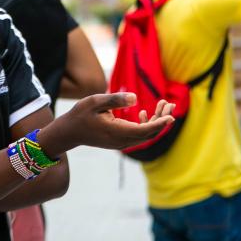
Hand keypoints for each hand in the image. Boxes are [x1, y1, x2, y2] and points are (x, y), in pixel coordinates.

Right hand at [42, 93, 174, 154]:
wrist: (69, 132)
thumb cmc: (80, 114)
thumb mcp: (95, 102)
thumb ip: (115, 99)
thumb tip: (135, 98)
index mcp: (117, 131)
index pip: (144, 130)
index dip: (159, 123)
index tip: (171, 116)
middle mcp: (122, 141)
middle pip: (148, 133)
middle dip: (161, 119)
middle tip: (169, 104)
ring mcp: (121, 143)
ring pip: (145, 134)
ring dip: (156, 121)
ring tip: (163, 105)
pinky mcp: (120, 141)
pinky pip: (138, 135)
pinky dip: (146, 125)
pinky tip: (145, 113)